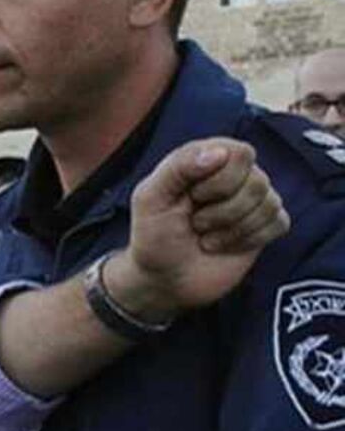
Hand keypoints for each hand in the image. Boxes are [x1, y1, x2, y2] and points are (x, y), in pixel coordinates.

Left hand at [115, 138, 289, 320]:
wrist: (164, 278)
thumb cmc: (153, 235)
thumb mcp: (150, 198)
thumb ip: (177, 167)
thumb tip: (219, 151)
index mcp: (206, 157)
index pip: (240, 153)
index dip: (220, 180)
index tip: (192, 198)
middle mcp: (234, 174)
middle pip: (257, 180)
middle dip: (223, 210)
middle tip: (196, 223)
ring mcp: (252, 199)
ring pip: (270, 203)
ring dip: (232, 229)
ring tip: (206, 237)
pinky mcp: (266, 225)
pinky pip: (279, 222)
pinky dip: (250, 240)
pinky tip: (225, 246)